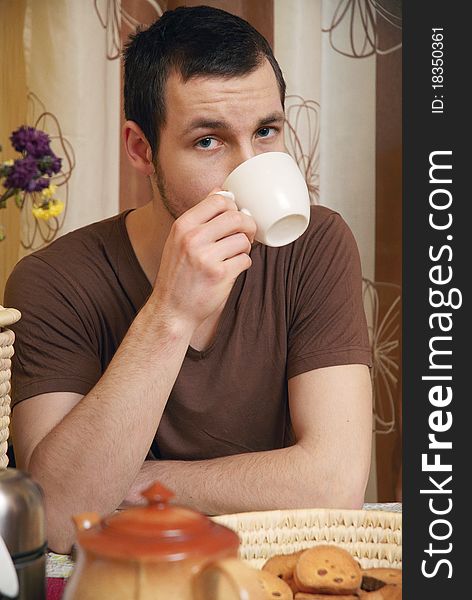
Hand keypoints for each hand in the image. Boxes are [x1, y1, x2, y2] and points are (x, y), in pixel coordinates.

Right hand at [151, 190, 256, 329]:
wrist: (171, 310)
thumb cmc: (178, 274)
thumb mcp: (179, 239)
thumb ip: (200, 217)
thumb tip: (223, 192)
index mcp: (183, 225)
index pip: (218, 199)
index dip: (233, 207)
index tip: (234, 217)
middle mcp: (193, 238)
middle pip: (236, 217)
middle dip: (247, 225)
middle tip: (245, 235)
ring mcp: (207, 257)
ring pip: (243, 240)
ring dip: (244, 248)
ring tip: (233, 256)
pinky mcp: (220, 275)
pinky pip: (245, 260)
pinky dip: (242, 265)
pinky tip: (230, 270)